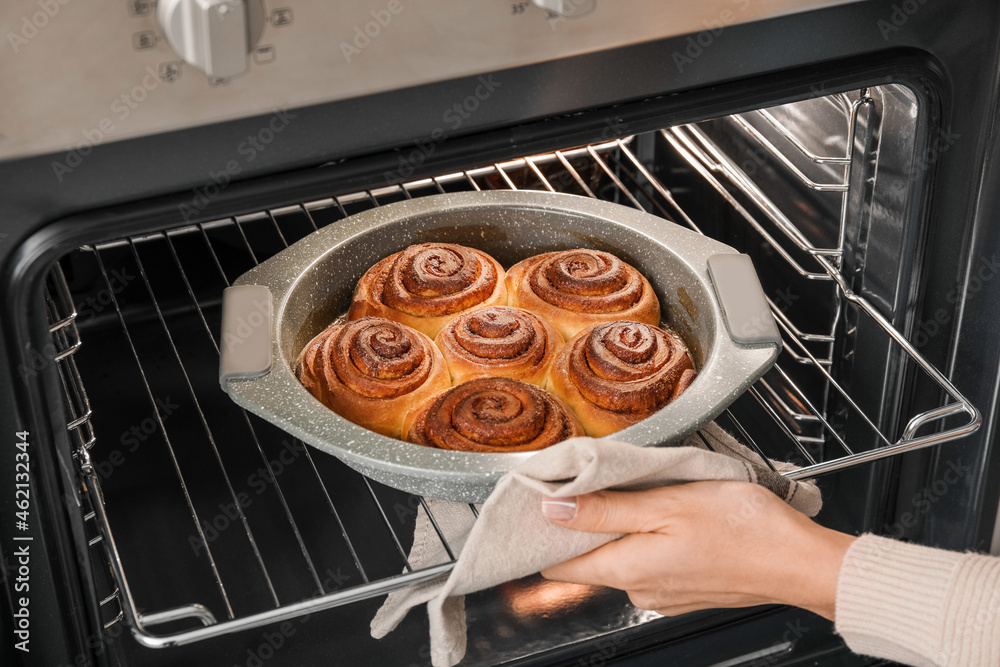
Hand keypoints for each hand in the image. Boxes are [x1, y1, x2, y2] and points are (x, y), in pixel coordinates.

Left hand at [539, 481, 855, 619]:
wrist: (802, 561)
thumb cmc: (743, 529)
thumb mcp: (666, 505)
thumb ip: (606, 510)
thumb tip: (553, 510)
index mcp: (627, 569)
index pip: (558, 564)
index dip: (545, 532)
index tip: (543, 499)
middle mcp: (640, 588)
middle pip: (589, 557)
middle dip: (587, 521)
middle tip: (597, 481)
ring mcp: (664, 592)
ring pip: (622, 555)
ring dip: (622, 524)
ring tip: (640, 491)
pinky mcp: (686, 587)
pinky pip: (650, 560)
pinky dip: (649, 535)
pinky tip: (668, 512)